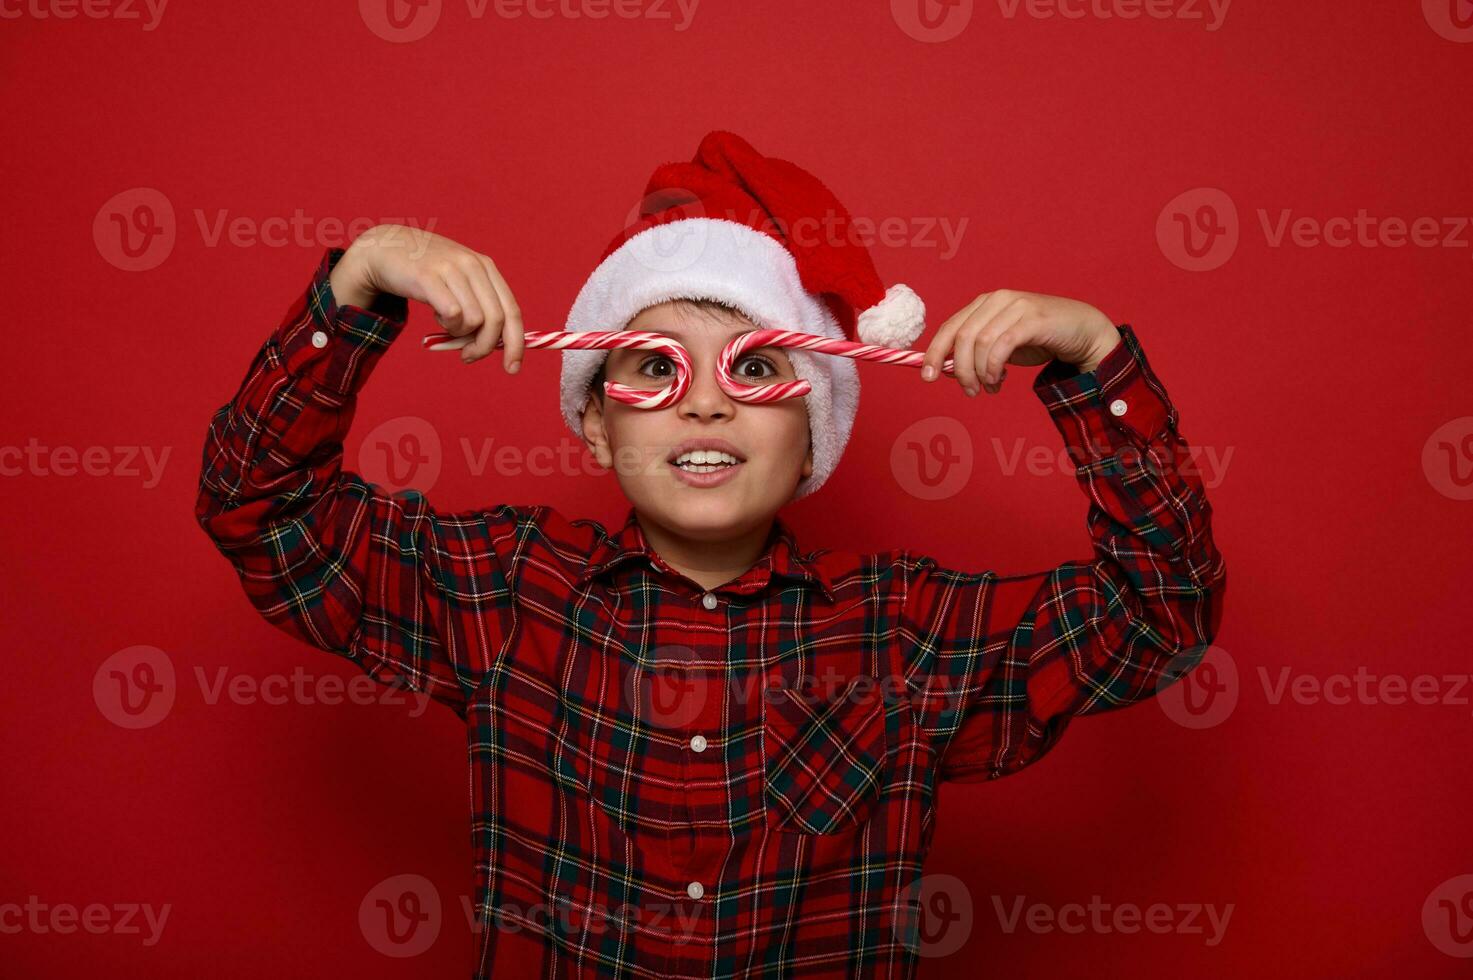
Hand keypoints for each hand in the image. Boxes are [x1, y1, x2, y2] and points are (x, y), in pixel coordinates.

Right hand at [330, 224, 524, 371]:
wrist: (384, 248)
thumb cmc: (426, 274)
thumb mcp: (459, 284)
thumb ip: (479, 309)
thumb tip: (497, 347)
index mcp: (486, 267)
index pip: (512, 311)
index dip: (516, 343)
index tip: (512, 368)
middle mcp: (473, 265)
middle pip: (496, 320)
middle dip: (484, 347)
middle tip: (468, 356)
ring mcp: (452, 268)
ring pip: (474, 321)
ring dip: (459, 333)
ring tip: (445, 323)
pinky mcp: (429, 276)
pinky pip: (452, 314)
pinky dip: (446, 324)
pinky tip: (436, 315)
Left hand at [919, 289, 1120, 395]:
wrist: (1082, 331)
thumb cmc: (1039, 338)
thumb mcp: (1000, 344)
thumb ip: (975, 352)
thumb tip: (946, 369)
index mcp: (984, 303)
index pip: (949, 327)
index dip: (935, 353)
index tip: (927, 377)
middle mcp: (997, 300)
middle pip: (961, 337)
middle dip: (960, 370)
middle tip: (970, 391)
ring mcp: (1016, 306)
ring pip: (981, 343)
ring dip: (981, 373)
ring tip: (990, 388)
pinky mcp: (1034, 319)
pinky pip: (1002, 345)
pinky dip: (995, 367)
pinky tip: (999, 380)